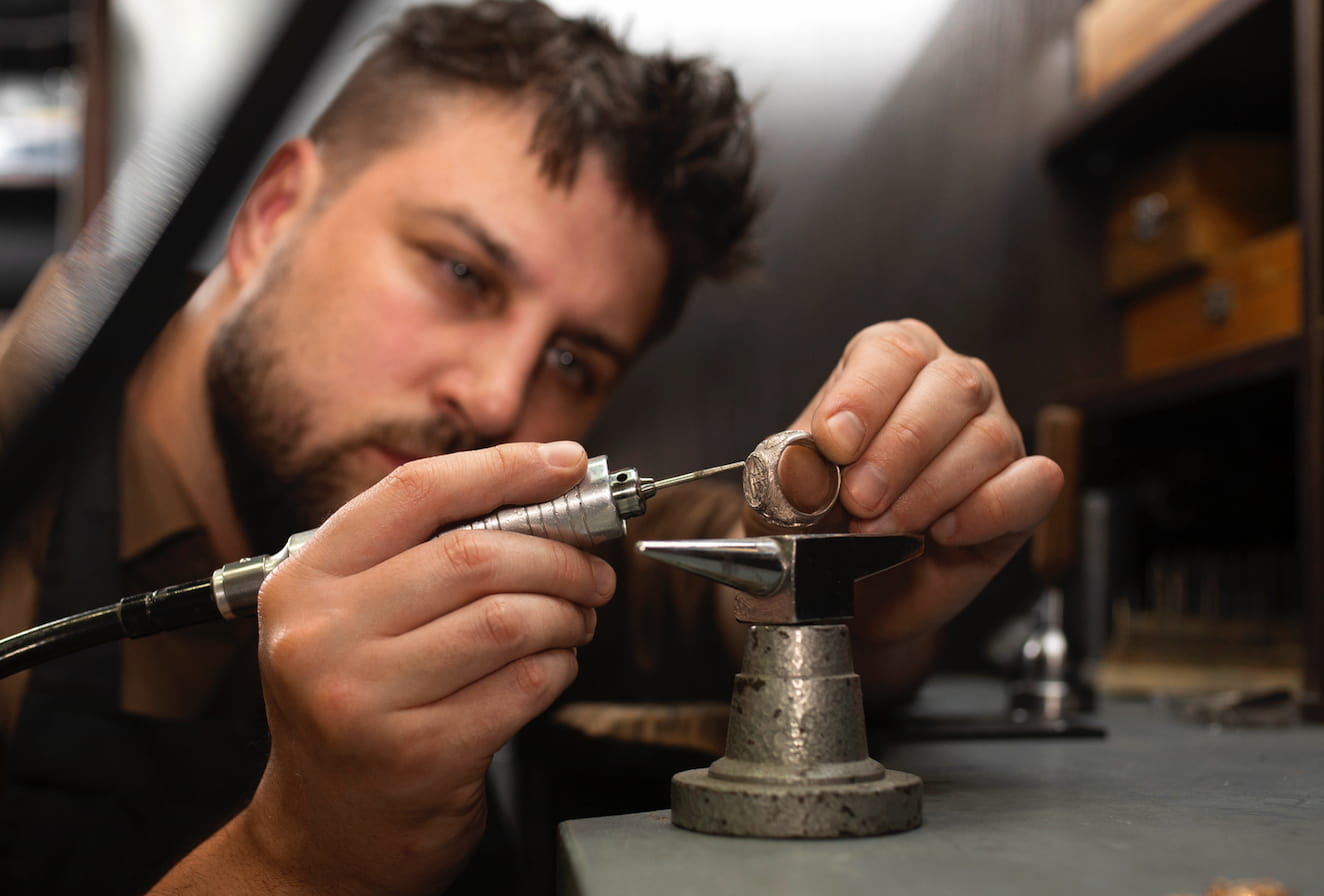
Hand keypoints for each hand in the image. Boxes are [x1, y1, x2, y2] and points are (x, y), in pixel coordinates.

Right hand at [218, 442, 611, 894]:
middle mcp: (323, 636)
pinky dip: (559, 666)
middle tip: (591, 569)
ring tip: (575, 619)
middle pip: (476, 555)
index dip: (504, 467)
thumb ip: (423, 553)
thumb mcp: (352, 618)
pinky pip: (526, 683)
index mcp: (304, 582)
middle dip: (559, 554)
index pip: (416, 493)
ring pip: (510, 619)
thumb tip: (545, 495)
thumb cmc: (355, 706)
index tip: (566, 463)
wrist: (325, 831)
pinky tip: (552, 667)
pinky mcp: (422, 754)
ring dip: (567, 613)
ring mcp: (367, 699)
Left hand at [792, 319, 1061, 651]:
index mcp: (890, 362)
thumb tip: (800, 469)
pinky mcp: (1024, 491)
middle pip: (951, 387)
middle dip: (898, 451)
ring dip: (928, 493)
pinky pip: (1031, 485)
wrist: (851, 593)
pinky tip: (943, 533)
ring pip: (987, 439)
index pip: (892, 351)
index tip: (835, 444)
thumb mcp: (784, 504)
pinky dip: (987, 511)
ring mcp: (994, 434)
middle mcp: (951, 386)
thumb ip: (789, 482)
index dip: (864, 395)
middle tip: (859, 502)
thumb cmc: (819, 527)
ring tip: (881, 532)